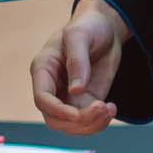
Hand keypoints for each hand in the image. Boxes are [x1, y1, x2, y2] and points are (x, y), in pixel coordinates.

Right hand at [30, 0, 127, 136]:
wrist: (106, 28)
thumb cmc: (88, 26)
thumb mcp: (80, 36)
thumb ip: (77, 61)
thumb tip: (76, 90)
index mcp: (44, 69)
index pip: (42, 99)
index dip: (58, 110)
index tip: (78, 114)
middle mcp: (53, 87)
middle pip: (55, 119)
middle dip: (78, 121)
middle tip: (101, 109)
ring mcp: (68, 97)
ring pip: (71, 126)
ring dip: (91, 125)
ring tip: (109, 109)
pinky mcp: (85, 102)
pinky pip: (87, 123)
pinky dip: (99, 123)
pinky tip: (111, 108)